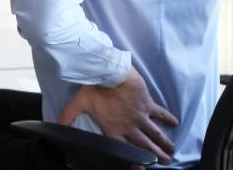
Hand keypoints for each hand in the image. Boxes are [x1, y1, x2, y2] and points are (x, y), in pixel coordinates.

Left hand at [58, 67, 178, 164]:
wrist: (111, 73)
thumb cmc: (95, 88)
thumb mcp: (79, 103)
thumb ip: (68, 115)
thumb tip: (56, 125)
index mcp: (113, 129)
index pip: (125, 150)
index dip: (134, 160)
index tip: (142, 168)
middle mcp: (129, 126)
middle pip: (144, 145)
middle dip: (155, 155)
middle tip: (165, 161)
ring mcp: (140, 116)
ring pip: (154, 133)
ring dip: (164, 143)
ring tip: (172, 151)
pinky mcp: (147, 104)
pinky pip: (160, 113)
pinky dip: (167, 118)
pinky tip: (175, 123)